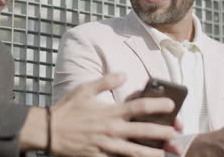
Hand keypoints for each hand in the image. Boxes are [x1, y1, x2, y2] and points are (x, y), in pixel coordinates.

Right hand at [51, 73, 180, 156]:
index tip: (171, 104)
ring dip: (152, 153)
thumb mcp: (84, 89)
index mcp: (109, 112)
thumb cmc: (66, 110)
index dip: (157, 105)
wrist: (47, 131)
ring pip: (135, 152)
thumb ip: (105, 81)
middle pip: (143, 131)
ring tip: (166, 154)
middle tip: (176, 133)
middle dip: (162, 133)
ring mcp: (106, 146)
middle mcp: (111, 130)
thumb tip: (124, 75)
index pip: (139, 107)